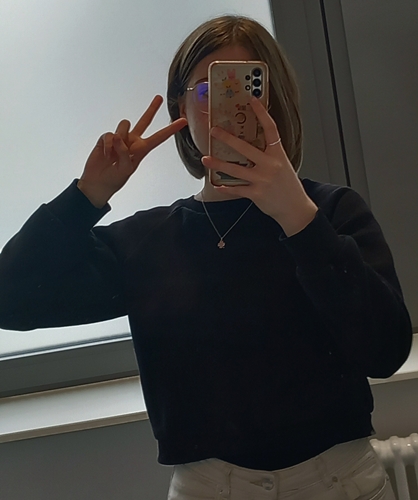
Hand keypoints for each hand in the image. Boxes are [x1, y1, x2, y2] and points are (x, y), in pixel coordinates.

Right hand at [78, 95, 186, 207]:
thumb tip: (118, 137)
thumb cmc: (115, 178)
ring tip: (114, 154)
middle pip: (144, 121)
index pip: (159, 137)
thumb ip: (124, 153)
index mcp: (142, 150)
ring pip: (125, 125)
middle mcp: (132, 141)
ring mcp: (119, 138)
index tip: (183, 121)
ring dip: (120, 138)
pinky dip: (107, 145)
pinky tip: (105, 154)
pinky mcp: (106, 138)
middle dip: (152, 109)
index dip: (170, 129)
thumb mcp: (126, 169)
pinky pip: (109, 134)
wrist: (98, 182)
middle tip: (159, 98)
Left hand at [201, 97, 317, 235]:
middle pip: (245, 148)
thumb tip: (253, 143)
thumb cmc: (288, 186)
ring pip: (236, 169)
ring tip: (205, 159)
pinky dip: (226, 187)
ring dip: (218, 164)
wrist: (295, 208)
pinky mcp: (256, 194)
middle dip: (227, 139)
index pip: (270, 129)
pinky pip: (237, 189)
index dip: (262, 113)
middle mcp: (270, 165)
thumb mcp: (283, 165)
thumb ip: (269, 154)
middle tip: (214, 131)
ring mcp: (262, 180)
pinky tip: (217, 184)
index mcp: (278, 154)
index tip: (252, 100)